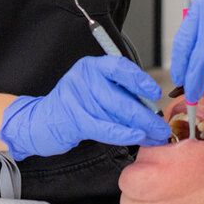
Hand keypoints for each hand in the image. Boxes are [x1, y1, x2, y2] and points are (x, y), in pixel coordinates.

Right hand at [0, 55, 170, 159]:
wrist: (41, 120)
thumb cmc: (75, 105)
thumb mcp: (95, 89)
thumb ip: (118, 91)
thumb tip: (150, 105)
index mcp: (92, 66)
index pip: (121, 67)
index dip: (141, 80)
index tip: (155, 93)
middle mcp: (84, 77)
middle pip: (122, 97)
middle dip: (146, 115)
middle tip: (162, 128)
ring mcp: (77, 98)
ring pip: (116, 115)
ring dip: (140, 129)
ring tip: (154, 137)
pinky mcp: (74, 118)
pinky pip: (105, 128)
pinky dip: (124, 134)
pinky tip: (137, 138)